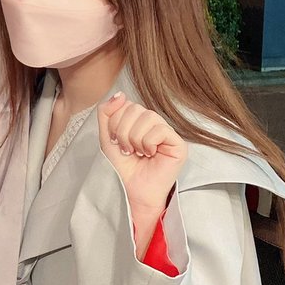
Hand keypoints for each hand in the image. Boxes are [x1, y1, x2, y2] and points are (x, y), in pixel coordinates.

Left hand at [97, 93, 186, 229]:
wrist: (132, 190)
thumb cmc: (123, 167)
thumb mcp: (107, 137)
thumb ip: (107, 114)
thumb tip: (120, 94)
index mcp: (138, 120)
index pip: (125, 104)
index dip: (115, 122)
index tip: (116, 142)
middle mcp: (154, 123)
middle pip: (135, 108)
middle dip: (123, 131)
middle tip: (127, 150)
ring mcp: (167, 132)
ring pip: (148, 117)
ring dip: (135, 139)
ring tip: (138, 153)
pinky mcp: (178, 144)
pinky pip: (159, 130)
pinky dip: (148, 144)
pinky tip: (149, 155)